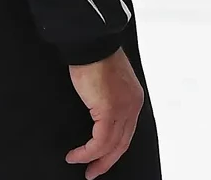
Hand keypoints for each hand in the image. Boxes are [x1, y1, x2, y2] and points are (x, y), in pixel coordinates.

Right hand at [67, 48, 144, 179]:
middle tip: (93, 172)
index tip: (101, 158)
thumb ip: (106, 101)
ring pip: (111, 146)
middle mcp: (133, 106)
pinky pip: (99, 141)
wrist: (91, 43)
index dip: (114, 149)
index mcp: (134, 99)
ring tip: (78, 163)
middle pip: (122, 143)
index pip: (127, 132)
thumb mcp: (106, 84)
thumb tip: (96, 116)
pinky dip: (87, 152)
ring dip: (93, 159)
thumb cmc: (95, 57)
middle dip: (106, 161)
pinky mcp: (109, 110)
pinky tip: (76, 154)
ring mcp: (123, 109)